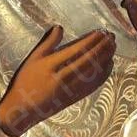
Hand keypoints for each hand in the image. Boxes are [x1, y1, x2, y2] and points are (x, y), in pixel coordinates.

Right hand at [0, 25, 114, 136]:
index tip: (101, 32)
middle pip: (88, 60)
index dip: (91, 41)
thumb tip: (59, 27)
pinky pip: (93, 85)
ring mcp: (70, 89)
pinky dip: (103, 74)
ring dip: (105, 58)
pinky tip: (109, 64)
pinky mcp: (75, 97)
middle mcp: (63, 77)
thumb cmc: (25, 81)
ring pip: (93, 72)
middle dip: (102, 47)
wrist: (23, 109)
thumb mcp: (33, 59)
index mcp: (51, 66)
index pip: (76, 50)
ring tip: (113, 46)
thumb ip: (48, 43)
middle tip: (111, 36)